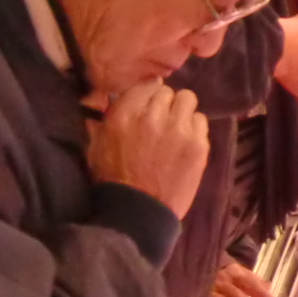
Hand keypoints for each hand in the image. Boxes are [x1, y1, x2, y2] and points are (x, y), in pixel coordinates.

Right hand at [87, 81, 209, 219]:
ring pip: (188, 100)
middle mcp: (152, 116)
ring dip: (181, 112)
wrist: (139, 211)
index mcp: (124, 114)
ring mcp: (178, 129)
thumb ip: (107, 117)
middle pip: (168, 92)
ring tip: (175, 130)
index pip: (147, 84)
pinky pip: (200, 121)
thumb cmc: (113, 179)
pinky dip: (194, 129)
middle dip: (164, 105)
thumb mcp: (97, 144)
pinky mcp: (198, 144)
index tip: (149, 105)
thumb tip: (112, 95)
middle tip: (161, 122)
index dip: (149, 95)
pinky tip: (185, 144)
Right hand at [206, 258, 277, 296]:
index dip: (260, 293)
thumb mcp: (242, 276)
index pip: (249, 282)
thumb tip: (269, 286)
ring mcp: (208, 291)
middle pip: (233, 292)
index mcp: (235, 273)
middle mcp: (221, 281)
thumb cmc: (228, 279)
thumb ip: (256, 283)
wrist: (199, 271)